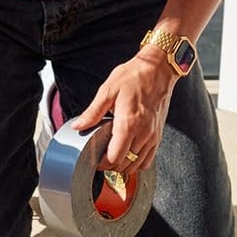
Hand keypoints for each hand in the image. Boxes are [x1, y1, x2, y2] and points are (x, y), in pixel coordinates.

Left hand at [72, 51, 177, 173]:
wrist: (158, 69)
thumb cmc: (134, 76)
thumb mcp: (108, 90)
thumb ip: (93, 112)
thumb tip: (78, 126)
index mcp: (128, 123)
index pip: (115, 158)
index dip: (102, 164)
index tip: (94, 160)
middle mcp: (143, 133)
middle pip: (125, 164)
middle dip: (111, 166)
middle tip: (100, 160)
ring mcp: (153, 135)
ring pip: (138, 165)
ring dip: (124, 166)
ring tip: (112, 158)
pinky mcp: (159, 135)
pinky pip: (149, 159)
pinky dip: (137, 163)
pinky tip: (128, 155)